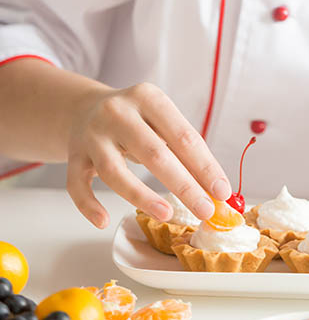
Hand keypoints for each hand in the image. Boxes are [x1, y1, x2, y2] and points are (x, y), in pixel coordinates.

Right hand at [67, 82, 230, 229]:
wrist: (85, 108)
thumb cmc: (136, 120)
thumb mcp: (160, 121)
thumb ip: (184, 150)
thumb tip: (216, 191)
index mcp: (148, 98)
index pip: (184, 136)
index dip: (206, 166)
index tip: (222, 192)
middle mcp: (118, 112)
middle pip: (154, 153)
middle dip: (184, 185)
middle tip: (206, 210)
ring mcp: (92, 134)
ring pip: (114, 171)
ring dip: (142, 196)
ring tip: (167, 213)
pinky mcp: (74, 154)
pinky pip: (77, 184)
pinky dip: (88, 205)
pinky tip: (103, 221)